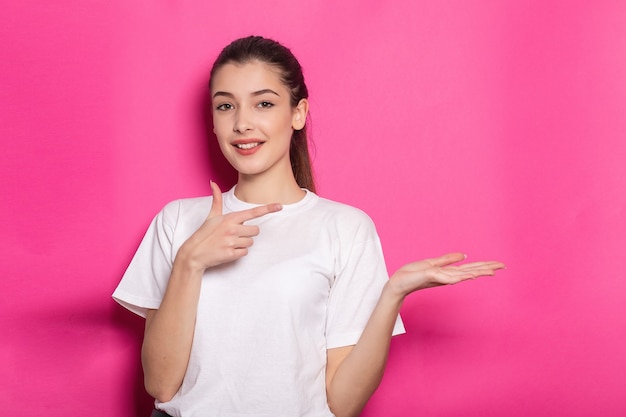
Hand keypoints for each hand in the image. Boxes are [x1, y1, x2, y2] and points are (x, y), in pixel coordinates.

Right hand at [177, 181, 281, 270]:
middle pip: (256, 230)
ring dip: (242, 243)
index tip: (280, 206)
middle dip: (248, 233)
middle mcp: (232, 229)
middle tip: (235, 235)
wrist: (194, 253)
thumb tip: (212, 182)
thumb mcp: (211, 216)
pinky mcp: (231, 254)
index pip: (253, 212)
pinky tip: (228, 250)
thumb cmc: (204, 233)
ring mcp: (232, 242)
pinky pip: (245, 252)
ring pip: (250, 242)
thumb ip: (216, 199)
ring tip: (229, 243)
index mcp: (230, 218)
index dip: (268, 208)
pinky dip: (239, 253)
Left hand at [388, 252, 504, 298]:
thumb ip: (447, 260)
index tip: (498, 264)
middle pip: (471, 271)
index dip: (484, 266)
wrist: (398, 283)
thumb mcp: (432, 264)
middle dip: (487, 268)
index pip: (470, 268)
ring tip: (493, 270)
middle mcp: (447, 276)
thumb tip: (464, 255)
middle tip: (503, 266)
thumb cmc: (412, 274)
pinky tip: (472, 275)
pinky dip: (462, 276)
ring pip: (464, 274)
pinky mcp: (433, 277)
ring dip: (479, 271)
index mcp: (448, 272)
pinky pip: (450, 276)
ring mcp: (441, 278)